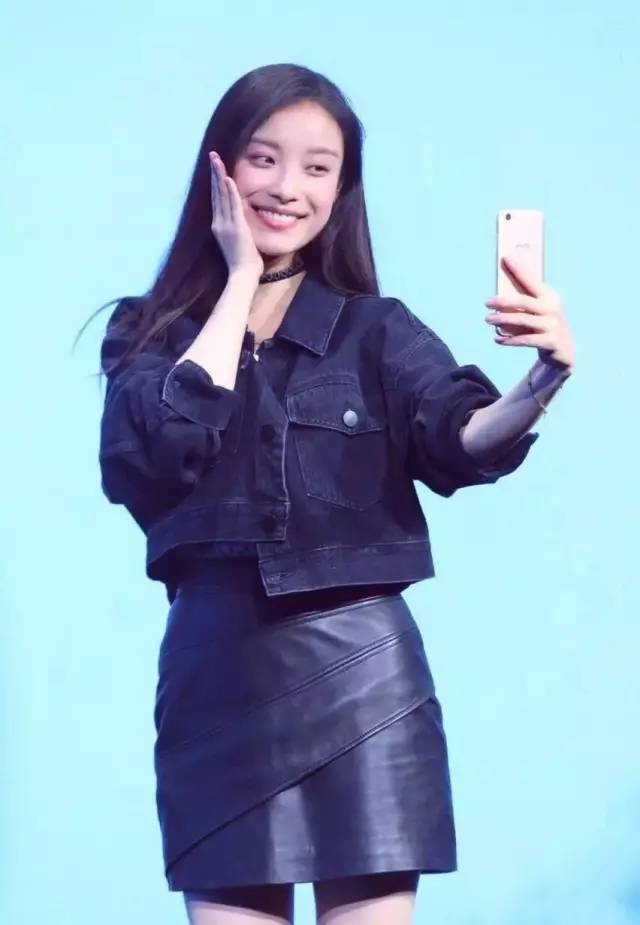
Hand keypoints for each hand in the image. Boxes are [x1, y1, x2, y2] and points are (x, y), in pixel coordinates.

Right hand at [209, 151, 263, 279]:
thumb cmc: (244, 263)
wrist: (243, 275)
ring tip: (216, 160)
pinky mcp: (236, 228)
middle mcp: (219, 223)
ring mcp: (226, 225)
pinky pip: (232, 206)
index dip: (216, 182)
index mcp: (219, 226)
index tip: (215, 167)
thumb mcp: (239, 242)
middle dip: (214, 173)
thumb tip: (240, 222)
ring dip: (219, 176)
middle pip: (216, 193)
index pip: (217, 199)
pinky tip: (227, 179)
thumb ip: (237, 229)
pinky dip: (230, 192)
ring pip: (222, 196)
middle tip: (212, 155)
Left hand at [484, 254, 574, 371]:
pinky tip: (497, 339)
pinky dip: (509, 340)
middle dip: (504, 301)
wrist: (564, 349)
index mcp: (549, 296)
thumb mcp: (538, 310)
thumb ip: (523, 301)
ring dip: (502, 320)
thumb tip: (498, 295)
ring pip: (523, 320)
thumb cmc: (544, 324)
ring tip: (488, 319)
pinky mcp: (550, 342)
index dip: (519, 269)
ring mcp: (552, 326)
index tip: (505, 258)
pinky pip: (525, 340)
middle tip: (486, 302)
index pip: (532, 280)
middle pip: (525, 301)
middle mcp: (552, 309)